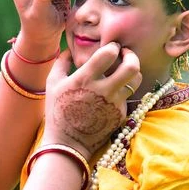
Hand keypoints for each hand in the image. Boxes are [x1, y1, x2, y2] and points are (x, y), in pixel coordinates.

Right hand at [42, 43, 141, 158]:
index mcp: (85, 79)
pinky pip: (127, 97)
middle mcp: (103, 90)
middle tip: (125, 54)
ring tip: (123, 72)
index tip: (111, 47)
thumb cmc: (57, 111)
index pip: (109, 53)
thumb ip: (61, 63)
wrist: (68, 144)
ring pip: (136, 81)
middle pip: (132, 66)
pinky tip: (112, 93)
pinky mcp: (120, 115)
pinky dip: (122, 91)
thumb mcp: (52, 83)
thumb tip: (70, 51)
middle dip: (131, 55)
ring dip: (132, 72)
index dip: (113, 46)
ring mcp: (114, 104)